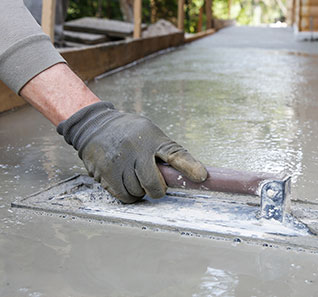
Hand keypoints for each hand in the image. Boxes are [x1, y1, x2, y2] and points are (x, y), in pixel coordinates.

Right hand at [57, 102, 206, 202]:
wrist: (95, 126)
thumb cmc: (129, 132)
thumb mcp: (151, 133)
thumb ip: (166, 151)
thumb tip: (192, 172)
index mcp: (153, 139)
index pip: (175, 154)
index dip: (190, 166)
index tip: (201, 176)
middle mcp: (136, 150)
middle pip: (154, 183)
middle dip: (158, 189)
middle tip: (156, 185)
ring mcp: (120, 162)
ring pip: (139, 192)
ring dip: (141, 190)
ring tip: (135, 176)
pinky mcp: (106, 173)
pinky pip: (125, 196)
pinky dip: (129, 195)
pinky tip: (126, 183)